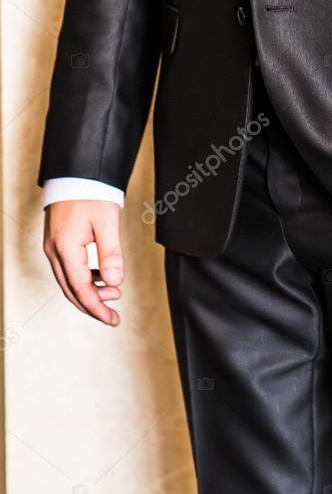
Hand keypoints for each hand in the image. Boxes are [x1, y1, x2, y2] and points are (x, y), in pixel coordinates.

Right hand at [43, 201, 123, 325]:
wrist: (77, 174)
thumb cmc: (92, 194)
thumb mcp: (108, 223)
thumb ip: (111, 254)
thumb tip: (115, 282)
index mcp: (66, 249)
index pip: (81, 288)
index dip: (97, 307)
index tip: (112, 320)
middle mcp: (54, 251)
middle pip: (71, 290)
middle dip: (93, 305)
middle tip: (113, 316)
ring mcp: (53, 247)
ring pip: (69, 281)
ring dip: (90, 291)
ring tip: (113, 293)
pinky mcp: (58, 242)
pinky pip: (69, 269)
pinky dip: (85, 278)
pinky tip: (102, 277)